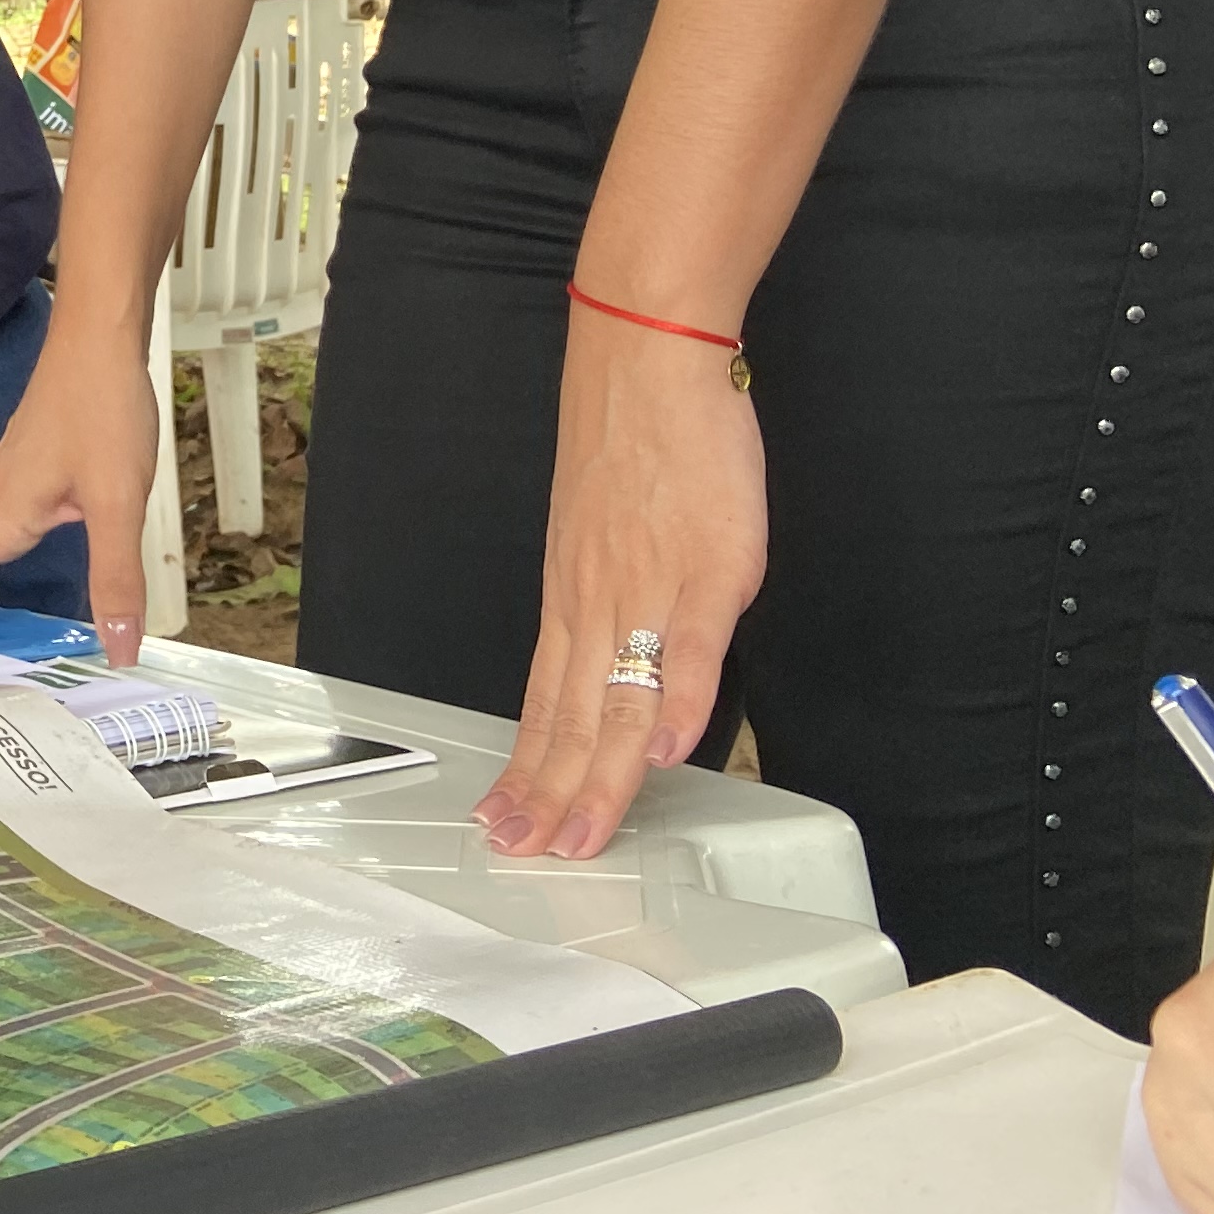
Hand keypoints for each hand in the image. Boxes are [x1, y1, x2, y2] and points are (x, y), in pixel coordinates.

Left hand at [477, 314, 764, 860]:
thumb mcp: (598, 533)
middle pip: (572, 717)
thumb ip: (605, 604)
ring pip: (620, 698)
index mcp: (572, 597)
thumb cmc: (630, 442)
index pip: (543, 702)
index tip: (505, 822)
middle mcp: (598, 601)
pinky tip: (673, 752)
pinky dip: (683, 701)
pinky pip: (693, 646)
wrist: (648, 359)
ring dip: (603, 776)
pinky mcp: (708, 567)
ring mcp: (652, 587)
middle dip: (550, 794)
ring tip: (582, 833)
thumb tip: (614, 669)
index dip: (527, 768)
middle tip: (527, 854)